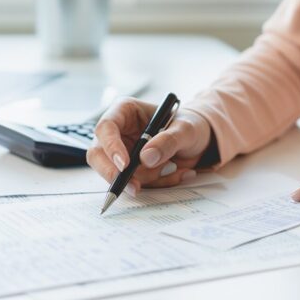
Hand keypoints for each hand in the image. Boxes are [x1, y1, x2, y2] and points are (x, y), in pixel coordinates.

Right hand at [87, 98, 211, 194]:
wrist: (200, 140)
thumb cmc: (190, 125)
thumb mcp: (185, 129)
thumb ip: (168, 141)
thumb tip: (145, 158)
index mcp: (125, 111)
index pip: (106, 127)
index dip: (111, 147)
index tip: (124, 165)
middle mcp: (119, 132)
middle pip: (98, 155)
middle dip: (115, 174)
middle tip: (135, 187)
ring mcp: (123, 152)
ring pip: (116, 174)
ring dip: (145, 179)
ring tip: (174, 168)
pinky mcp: (131, 170)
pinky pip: (135, 183)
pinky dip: (156, 183)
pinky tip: (176, 172)